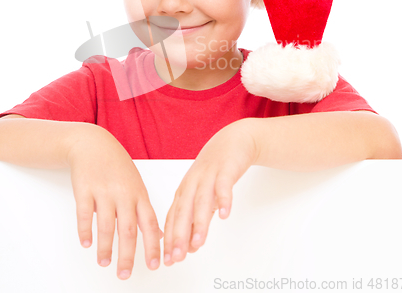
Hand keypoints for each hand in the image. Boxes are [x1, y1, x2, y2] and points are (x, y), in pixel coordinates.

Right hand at [67, 125, 162, 279]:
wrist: (93, 144)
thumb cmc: (117, 166)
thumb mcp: (136, 184)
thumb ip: (145, 209)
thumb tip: (158, 234)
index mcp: (139, 194)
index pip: (149, 223)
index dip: (153, 246)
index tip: (154, 265)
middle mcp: (123, 193)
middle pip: (127, 230)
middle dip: (127, 255)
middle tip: (124, 274)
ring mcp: (103, 191)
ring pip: (106, 225)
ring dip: (105, 248)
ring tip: (104, 262)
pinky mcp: (84, 189)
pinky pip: (84, 214)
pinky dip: (85, 231)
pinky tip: (86, 243)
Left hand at [163, 119, 257, 264]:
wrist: (233, 141)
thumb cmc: (214, 170)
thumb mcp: (203, 195)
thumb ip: (196, 219)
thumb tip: (190, 247)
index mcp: (184, 190)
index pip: (173, 217)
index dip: (170, 238)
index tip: (168, 259)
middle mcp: (192, 183)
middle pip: (183, 210)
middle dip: (179, 235)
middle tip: (177, 256)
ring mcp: (208, 175)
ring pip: (202, 201)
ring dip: (199, 222)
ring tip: (198, 242)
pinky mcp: (226, 169)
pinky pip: (224, 185)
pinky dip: (224, 199)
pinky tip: (225, 214)